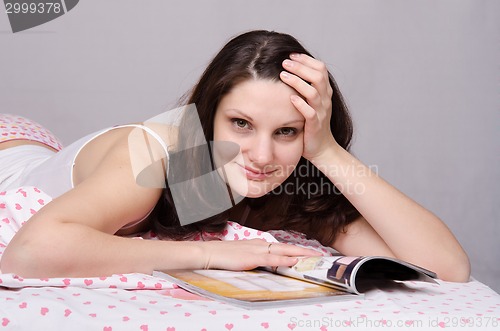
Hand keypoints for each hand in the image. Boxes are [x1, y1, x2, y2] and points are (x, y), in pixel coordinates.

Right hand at [199, 239, 321, 270]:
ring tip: (313, 257)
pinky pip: (271, 259)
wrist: (209, 253)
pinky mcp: (251, 258)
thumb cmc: (223, 255)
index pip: (281, 247)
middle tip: (319, 254)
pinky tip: (292, 261)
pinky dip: (283, 260)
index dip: (296, 250)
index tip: (309, 253)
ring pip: (283, 251)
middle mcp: (260, 244)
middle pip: (287, 247)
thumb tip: (264, 263)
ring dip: (299, 254)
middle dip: (304, 251)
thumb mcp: (242, 255)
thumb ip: (254, 258)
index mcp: (258, 244)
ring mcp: (256, 250)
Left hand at [279, 53, 337, 161]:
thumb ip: (305, 87)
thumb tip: (289, 70)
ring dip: (298, 82)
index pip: (320, 68)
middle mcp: (325, 100)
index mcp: (325, 92)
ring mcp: (321, 112)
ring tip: (283, 75)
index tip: (291, 55)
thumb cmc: (312, 124)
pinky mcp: (315, 125)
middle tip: (284, 62)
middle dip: (300, 67)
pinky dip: (300, 104)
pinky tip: (290, 98)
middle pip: (317, 76)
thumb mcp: (311, 103)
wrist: (321, 148)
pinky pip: (310, 113)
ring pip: (313, 92)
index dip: (306, 60)